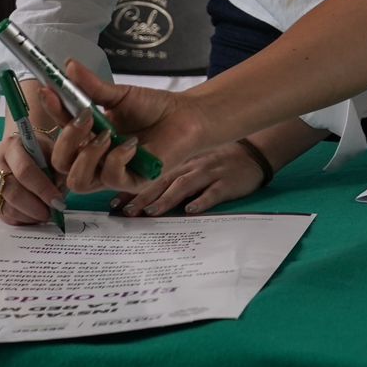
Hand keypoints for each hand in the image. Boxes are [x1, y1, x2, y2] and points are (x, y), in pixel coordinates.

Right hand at [0, 116, 68, 225]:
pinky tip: (30, 217)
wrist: (20, 148)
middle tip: (50, 214)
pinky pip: (0, 213)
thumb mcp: (52, 154)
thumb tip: (57, 200)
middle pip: (12, 191)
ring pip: (5, 206)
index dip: (42, 189)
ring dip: (27, 216)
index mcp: (11, 145)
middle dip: (34, 207)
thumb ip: (57, 173)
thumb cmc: (40, 152)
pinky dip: (18, 219)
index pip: (25, 170)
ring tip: (42, 216)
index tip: (58, 202)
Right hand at [46, 60, 210, 194]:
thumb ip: (92, 87)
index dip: (52, 113)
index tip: (48, 90)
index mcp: (88, 139)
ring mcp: (112, 174)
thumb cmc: (154, 108)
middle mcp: (96, 159)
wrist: (187, 116)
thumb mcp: (119, 95)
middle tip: (85, 116)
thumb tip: (69, 66)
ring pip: (78, 181)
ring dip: (87, 156)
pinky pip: (111, 178)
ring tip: (106, 134)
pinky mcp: (133, 182)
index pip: (60, 132)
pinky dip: (116, 159)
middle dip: (67, 140)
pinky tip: (131, 144)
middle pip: (60, 164)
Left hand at [110, 141, 269, 217]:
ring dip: (166, 199)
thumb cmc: (219, 161)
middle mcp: (191, 167)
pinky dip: (202, 200)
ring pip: (184, 186)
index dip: (132, 189)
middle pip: (162, 181)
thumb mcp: (194, 164)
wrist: (253, 153)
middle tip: (125, 212)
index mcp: (181, 164)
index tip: (114, 204)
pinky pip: (214, 192)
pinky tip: (191, 210)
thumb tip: (143, 197)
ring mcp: (209, 173)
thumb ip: (173, 177)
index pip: (151, 176)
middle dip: (142, 197)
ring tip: (150, 212)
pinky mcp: (227, 183)